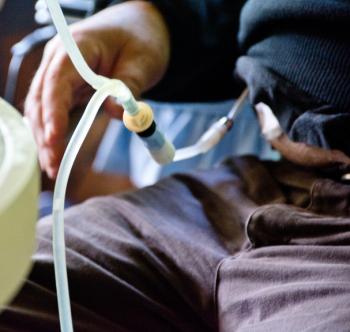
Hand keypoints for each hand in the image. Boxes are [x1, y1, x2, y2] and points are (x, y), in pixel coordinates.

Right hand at [25, 1, 169, 177]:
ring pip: (43, 109)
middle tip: (54, 165)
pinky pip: (55, 111)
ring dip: (46, 138)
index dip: (53, 111)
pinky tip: (56, 152)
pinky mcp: (69, 87)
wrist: (140, 28)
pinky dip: (55, 132)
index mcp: (77, 47)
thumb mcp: (143, 61)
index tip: (55, 139)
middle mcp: (61, 60)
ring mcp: (63, 74)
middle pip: (42, 99)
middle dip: (45, 133)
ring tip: (54, 167)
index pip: (57, 81)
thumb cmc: (141, 38)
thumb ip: (129, 86)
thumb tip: (115, 113)